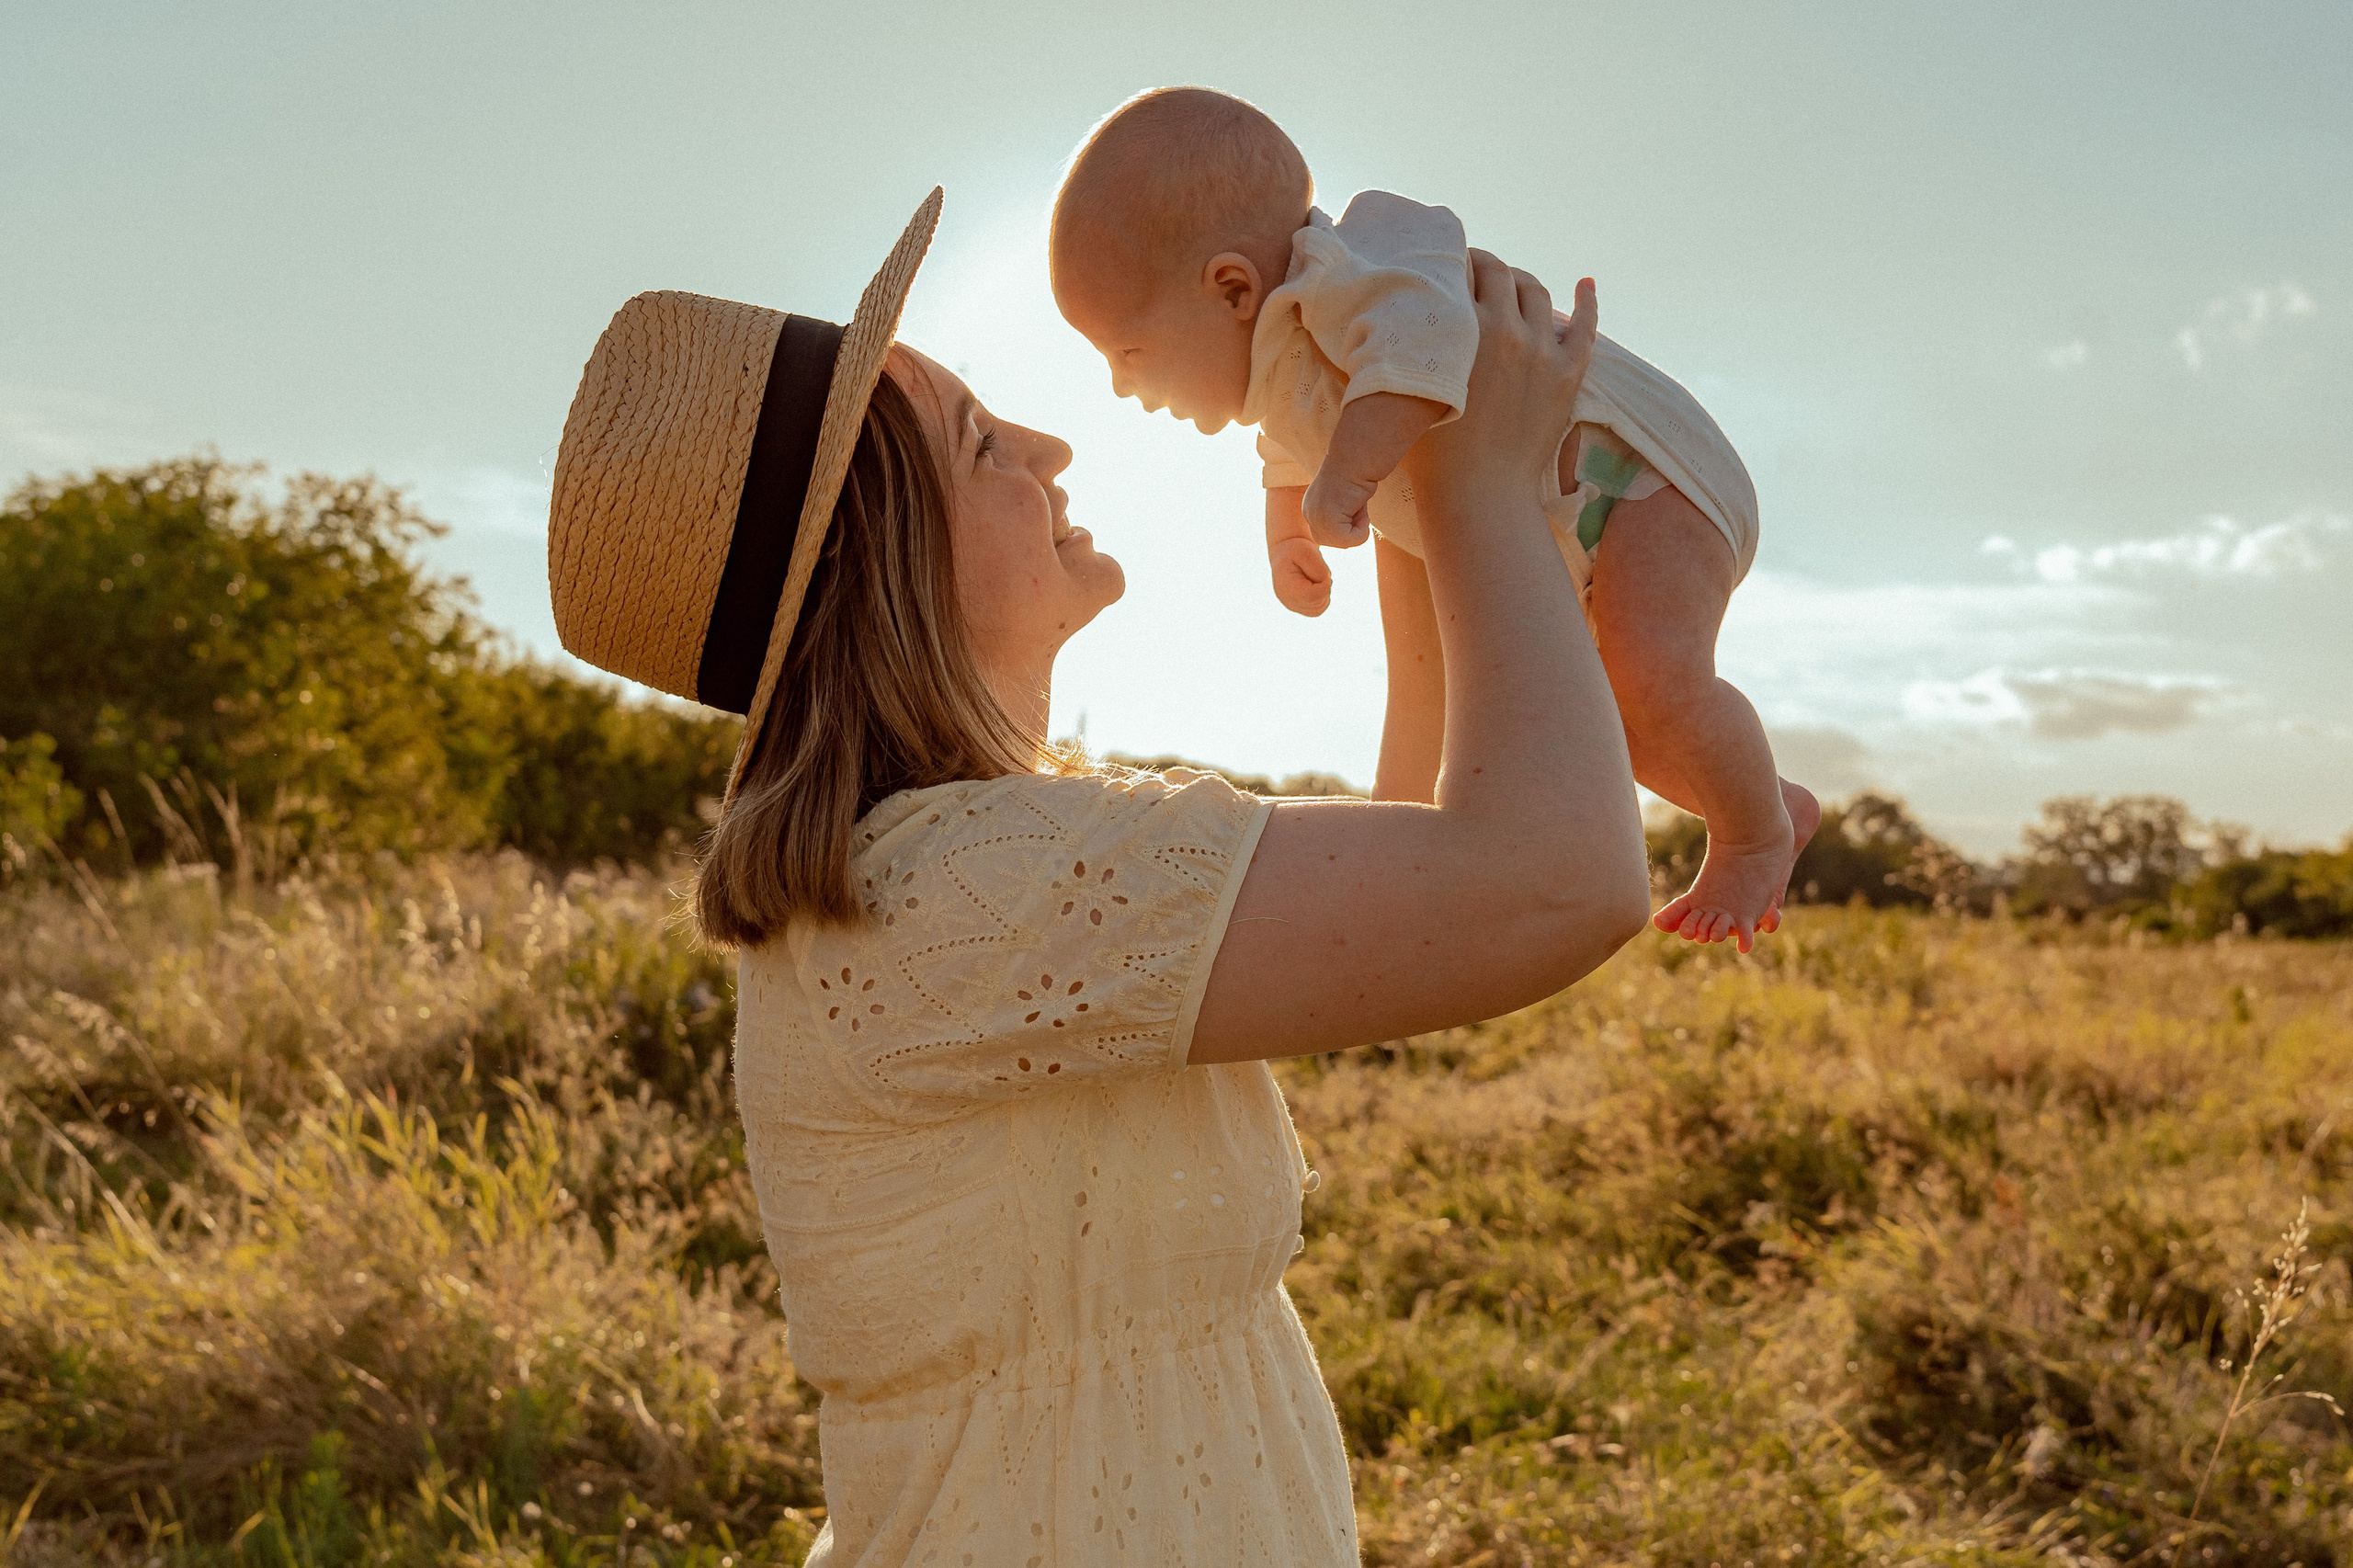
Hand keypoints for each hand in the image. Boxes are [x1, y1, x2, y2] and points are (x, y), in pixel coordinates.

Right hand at [1268, 534, 1332, 616]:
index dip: (1325, 584)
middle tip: (1316, 572)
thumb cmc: (1296, 549)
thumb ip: (1318, 568)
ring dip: (1324, 592)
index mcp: (1286, 587)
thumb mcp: (1307, 551)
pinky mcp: (1298, 607)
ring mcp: (1292, 605)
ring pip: (1320, 608)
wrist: (1285, 551)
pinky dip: (1322, 597)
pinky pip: (1318, 609)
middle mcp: (1287, 600)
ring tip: (1314, 577)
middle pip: (1318, 603)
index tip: (1322, 571)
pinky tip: (1315, 585)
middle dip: (1324, 587)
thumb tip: (1325, 583)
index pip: (1313, 597)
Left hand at [1301, 466, 1375, 549]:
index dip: (1345, 525)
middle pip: (1331, 541)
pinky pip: (1352, 540)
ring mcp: (1316, 518)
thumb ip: (1341, 515)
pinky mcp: (1327, 521)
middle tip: (1356, 506)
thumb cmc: (1357, 472)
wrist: (1356, 457)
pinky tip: (1359, 506)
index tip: (1352, 503)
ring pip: (1342, 543)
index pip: (1326, 533)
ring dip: (1358, 527)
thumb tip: (1349, 534)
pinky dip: (1363, 528)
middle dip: (1348, 530)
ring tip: (1357, 504)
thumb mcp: (1345, 498)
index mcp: (1310, 506)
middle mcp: (1309, 512)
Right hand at [1403, 257, 1595, 512]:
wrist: (1479, 495)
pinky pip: (1585, 325)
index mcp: (1463, 329)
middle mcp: (1506, 329)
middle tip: (1473, 271)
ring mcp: (1542, 350)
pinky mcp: (1568, 374)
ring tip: (1510, 284)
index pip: (1461, 272)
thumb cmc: (1430, 455)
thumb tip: (1388, 327)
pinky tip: (1585, 285)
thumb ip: (1402, 353)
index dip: (1453, 265)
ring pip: (1536, 291)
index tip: (1446, 268)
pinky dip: (1586, 301)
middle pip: (1499, 272)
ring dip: (1520, 281)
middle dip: (1484, 266)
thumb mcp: (1404, 393)